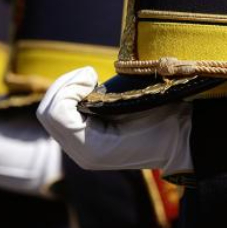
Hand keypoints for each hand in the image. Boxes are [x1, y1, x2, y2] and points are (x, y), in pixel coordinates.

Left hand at [35, 67, 192, 174]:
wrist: (180, 138)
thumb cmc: (166, 119)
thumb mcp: (142, 104)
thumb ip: (109, 96)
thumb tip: (85, 78)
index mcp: (93, 149)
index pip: (55, 114)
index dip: (69, 88)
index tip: (94, 76)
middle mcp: (81, 153)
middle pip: (46, 112)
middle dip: (64, 85)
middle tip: (90, 74)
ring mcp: (80, 149)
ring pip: (50, 113)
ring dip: (66, 90)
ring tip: (90, 80)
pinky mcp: (82, 139)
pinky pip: (60, 115)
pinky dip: (70, 96)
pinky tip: (91, 90)